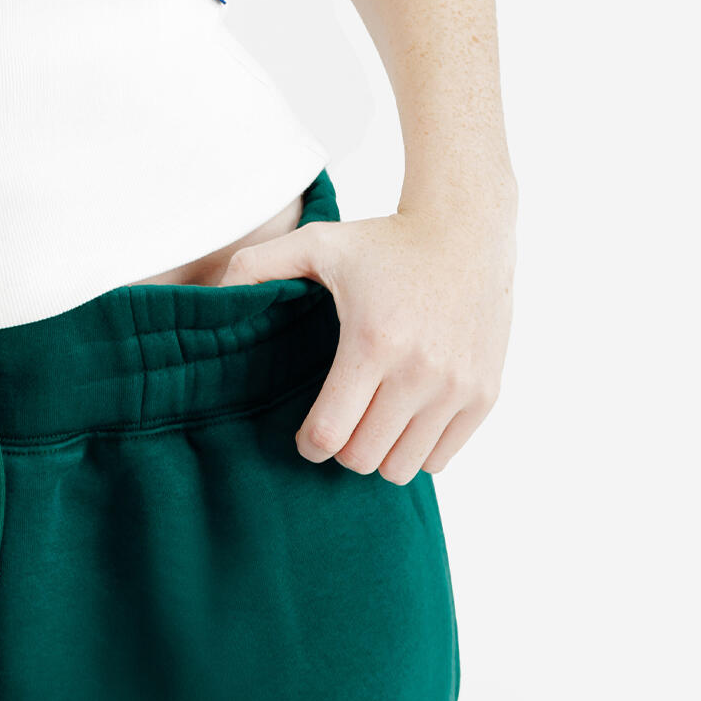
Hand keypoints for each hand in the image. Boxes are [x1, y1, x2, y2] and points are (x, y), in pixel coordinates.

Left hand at [216, 197, 514, 481]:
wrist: (465, 232)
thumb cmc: (385, 241)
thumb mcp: (316, 241)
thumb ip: (258, 265)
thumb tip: (217, 295)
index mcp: (373, 341)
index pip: (331, 434)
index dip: (309, 444)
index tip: (305, 435)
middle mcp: (421, 372)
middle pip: (365, 458)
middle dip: (342, 449)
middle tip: (336, 425)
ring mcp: (458, 387)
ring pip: (405, 467)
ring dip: (380, 454)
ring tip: (369, 422)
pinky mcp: (484, 395)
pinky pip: (442, 457)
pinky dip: (418, 449)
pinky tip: (404, 418)